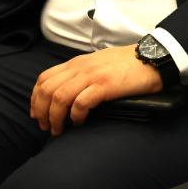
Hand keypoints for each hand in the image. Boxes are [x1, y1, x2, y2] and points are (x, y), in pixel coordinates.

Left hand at [28, 44, 161, 134]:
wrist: (152, 58)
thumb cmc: (128, 64)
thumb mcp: (98, 63)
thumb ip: (82, 74)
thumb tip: (68, 93)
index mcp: (77, 63)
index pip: (44, 78)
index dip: (35, 98)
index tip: (37, 114)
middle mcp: (80, 68)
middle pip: (46, 90)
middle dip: (41, 112)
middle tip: (46, 126)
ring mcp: (92, 76)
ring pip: (59, 98)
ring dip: (55, 118)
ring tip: (59, 129)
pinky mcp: (105, 86)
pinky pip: (81, 103)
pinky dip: (75, 116)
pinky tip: (79, 123)